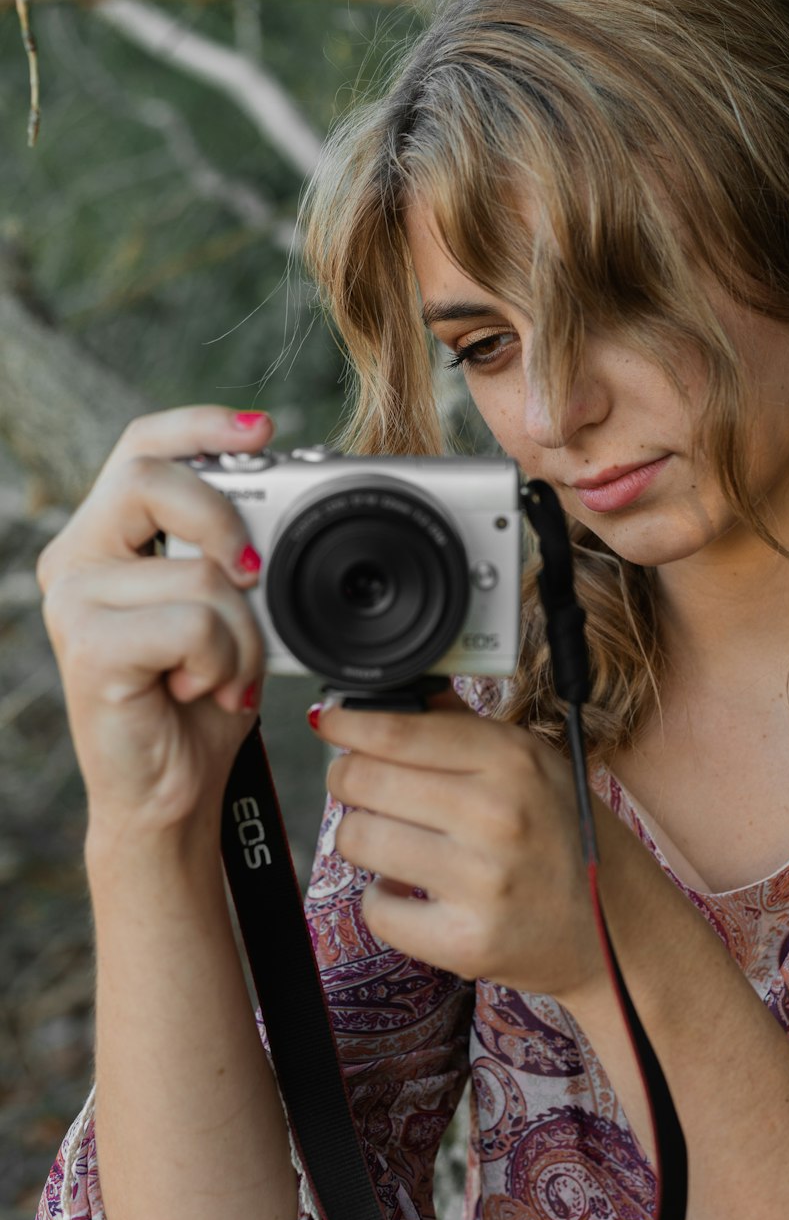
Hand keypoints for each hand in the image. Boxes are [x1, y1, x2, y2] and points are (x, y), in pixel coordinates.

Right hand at [36, 406, 272, 849]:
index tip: (261, 430)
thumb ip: (237, 551)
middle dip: (222, 519)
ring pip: (196, 571)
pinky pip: (192, 625)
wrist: (172, 794)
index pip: (142, 447)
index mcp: (108, 539)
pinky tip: (202, 691)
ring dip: (243, 631)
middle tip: (254, 575)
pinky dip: (224, 661)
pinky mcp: (87, 648)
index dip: (199, 426)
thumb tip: (284, 500)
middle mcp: (77, 560)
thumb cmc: (200, 699)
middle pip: (148, 478)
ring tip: (224, 671)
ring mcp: (73, 602)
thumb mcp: (231, 609)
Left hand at [310, 691, 606, 1000]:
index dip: (348, 723)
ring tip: (392, 840)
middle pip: (363, 780)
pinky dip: (383, 900)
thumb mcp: (533, 765)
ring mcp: (482, 881)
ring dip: (362, 838)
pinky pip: (376, 909)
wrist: (620, 931)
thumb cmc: (568, 839)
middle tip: (357, 784)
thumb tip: (399, 692)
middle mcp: (498, 815)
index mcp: (513, 760)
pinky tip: (411, 891)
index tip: (330, 721)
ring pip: (358, 839)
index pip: (398, 731)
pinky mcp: (466, 942)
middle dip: (347, 778)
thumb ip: (464, 729)